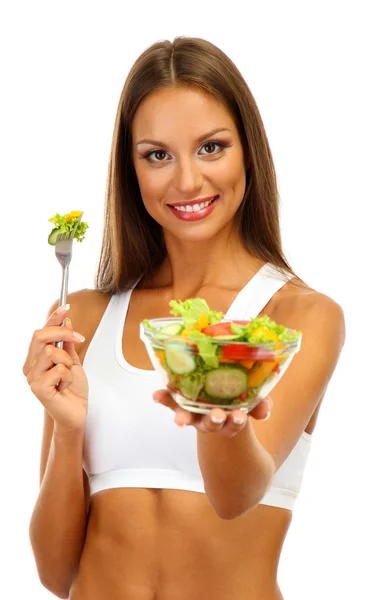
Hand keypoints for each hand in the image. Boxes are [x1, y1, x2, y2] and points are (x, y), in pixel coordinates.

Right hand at [23, 306, 88, 432]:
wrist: (76, 414)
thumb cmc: (73, 390)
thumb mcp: (73, 362)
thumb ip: (68, 344)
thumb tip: (66, 321)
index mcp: (36, 358)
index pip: (41, 331)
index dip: (53, 318)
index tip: (66, 306)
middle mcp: (30, 366)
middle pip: (41, 336)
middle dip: (63, 333)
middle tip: (79, 338)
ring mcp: (32, 377)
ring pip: (52, 352)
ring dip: (67, 362)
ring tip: (68, 375)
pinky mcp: (38, 389)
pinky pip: (59, 370)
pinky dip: (69, 376)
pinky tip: (65, 386)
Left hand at [153, 390, 270, 437]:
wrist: (217, 403)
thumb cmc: (235, 402)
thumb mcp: (250, 403)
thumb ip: (260, 405)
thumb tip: (265, 410)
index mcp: (229, 420)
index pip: (234, 423)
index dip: (236, 421)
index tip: (241, 417)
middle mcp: (210, 419)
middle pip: (211, 424)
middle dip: (214, 421)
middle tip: (217, 416)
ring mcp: (194, 413)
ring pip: (189, 417)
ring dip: (185, 417)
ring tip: (180, 420)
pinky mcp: (180, 403)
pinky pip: (170, 402)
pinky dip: (163, 399)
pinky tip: (156, 396)